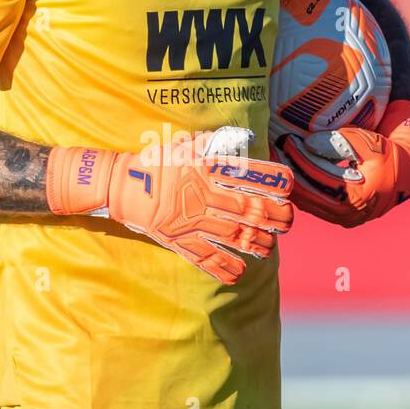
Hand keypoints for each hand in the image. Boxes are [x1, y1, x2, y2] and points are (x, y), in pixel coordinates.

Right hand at [46, 130, 293, 283]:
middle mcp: (203, 196)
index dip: (272, 182)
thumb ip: (215, 143)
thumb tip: (244, 136)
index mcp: (207, 170)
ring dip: (257, 243)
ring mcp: (192, 221)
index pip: (248, 175)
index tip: (287, 188)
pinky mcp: (180, 240)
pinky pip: (205, 258)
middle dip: (274, 217)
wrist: (122, 186)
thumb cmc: (156, 163)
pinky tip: (240, 272)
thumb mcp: (185, 146)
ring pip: (234, 236)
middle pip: (249, 209)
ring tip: (268, 247)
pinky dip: (224, 268)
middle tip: (287, 221)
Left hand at [272, 100, 409, 227]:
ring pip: (306, 202)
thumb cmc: (389, 153)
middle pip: (307, 193)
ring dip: (290, 182)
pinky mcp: (338, 216)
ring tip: (277, 161)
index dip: (300, 158)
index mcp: (357, 197)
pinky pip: (312, 204)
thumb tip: (308, 144)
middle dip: (289, 171)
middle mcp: (348, 214)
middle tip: (275, 151)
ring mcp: (342, 218)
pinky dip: (299, 190)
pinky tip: (288, 173)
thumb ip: (339, 143)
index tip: (286, 141)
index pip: (318, 177)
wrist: (405, 171)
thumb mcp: (368, 143)